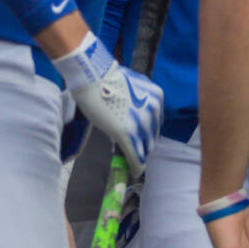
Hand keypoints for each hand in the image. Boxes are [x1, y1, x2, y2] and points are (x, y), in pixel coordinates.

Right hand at [52, 31, 160, 173]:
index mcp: (156, 97)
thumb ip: (136, 100)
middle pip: (152, 136)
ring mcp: (140, 123)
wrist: (92, 75)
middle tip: (133, 148)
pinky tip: (135, 172)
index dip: (147, 133)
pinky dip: (136, 166)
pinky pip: (135, 156)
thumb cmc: (105, 77)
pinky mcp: (127, 135)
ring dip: (138, 154)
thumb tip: (130, 111)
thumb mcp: (130, 85)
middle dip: (143, 144)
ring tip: (132, 159)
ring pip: (144, 148)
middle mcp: (153, 111)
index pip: (155, 123)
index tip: (141, 139)